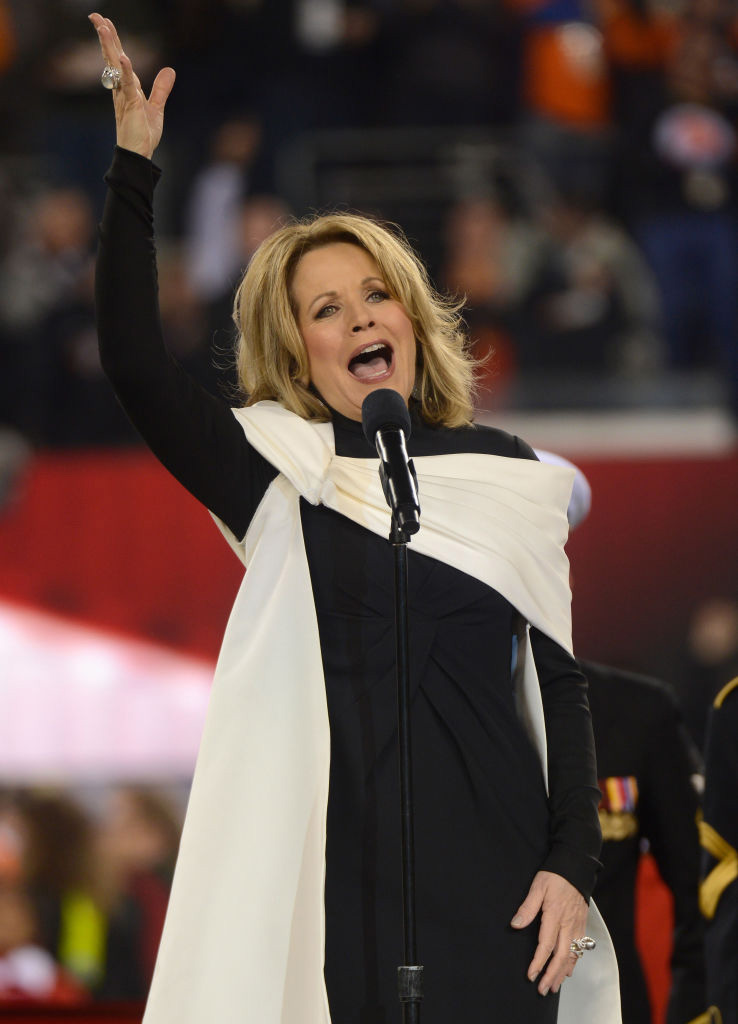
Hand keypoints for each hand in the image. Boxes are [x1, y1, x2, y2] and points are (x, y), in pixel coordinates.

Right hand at [89, 12, 174, 159]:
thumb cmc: (143, 134)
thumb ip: (161, 88)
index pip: (119, 59)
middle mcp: (121, 88)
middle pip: (112, 56)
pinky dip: (126, 70)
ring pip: (115, 65)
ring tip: (102, 26)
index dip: (113, 41)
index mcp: (127, 87)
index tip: (104, 23)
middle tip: (95, 16)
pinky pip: (127, 84)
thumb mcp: (156, 107)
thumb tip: (170, 70)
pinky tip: (123, 56)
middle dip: (105, 36)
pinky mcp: (130, 105)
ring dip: (109, 45)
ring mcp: (124, 95)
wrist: (139, 154)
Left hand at [510, 869, 588, 995]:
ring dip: (562, 973)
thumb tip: (515, 925)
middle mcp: (568, 924)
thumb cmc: (555, 876)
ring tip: (553, 986)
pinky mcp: (582, 924)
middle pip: (561, 956)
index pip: (546, 945)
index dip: (538, 962)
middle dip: (552, 975)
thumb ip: (527, 907)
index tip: (530, 975)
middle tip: (542, 990)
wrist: (576, 867)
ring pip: (572, 955)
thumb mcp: (537, 887)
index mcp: (554, 915)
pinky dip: (573, 962)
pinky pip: (579, 949)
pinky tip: (568, 971)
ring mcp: (577, 925)